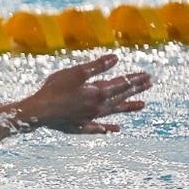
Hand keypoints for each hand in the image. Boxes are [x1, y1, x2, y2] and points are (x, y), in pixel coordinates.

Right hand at [14, 54, 150, 133]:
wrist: (38, 112)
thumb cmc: (54, 89)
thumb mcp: (76, 72)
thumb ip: (97, 66)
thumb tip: (116, 58)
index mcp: (98, 92)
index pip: (121, 84)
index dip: (134, 79)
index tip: (148, 76)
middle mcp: (98, 107)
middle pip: (121, 97)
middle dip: (135, 90)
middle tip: (150, 85)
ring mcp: (90, 118)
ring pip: (113, 112)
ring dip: (127, 108)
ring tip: (141, 106)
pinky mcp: (80, 126)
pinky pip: (97, 127)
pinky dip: (107, 128)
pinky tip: (114, 130)